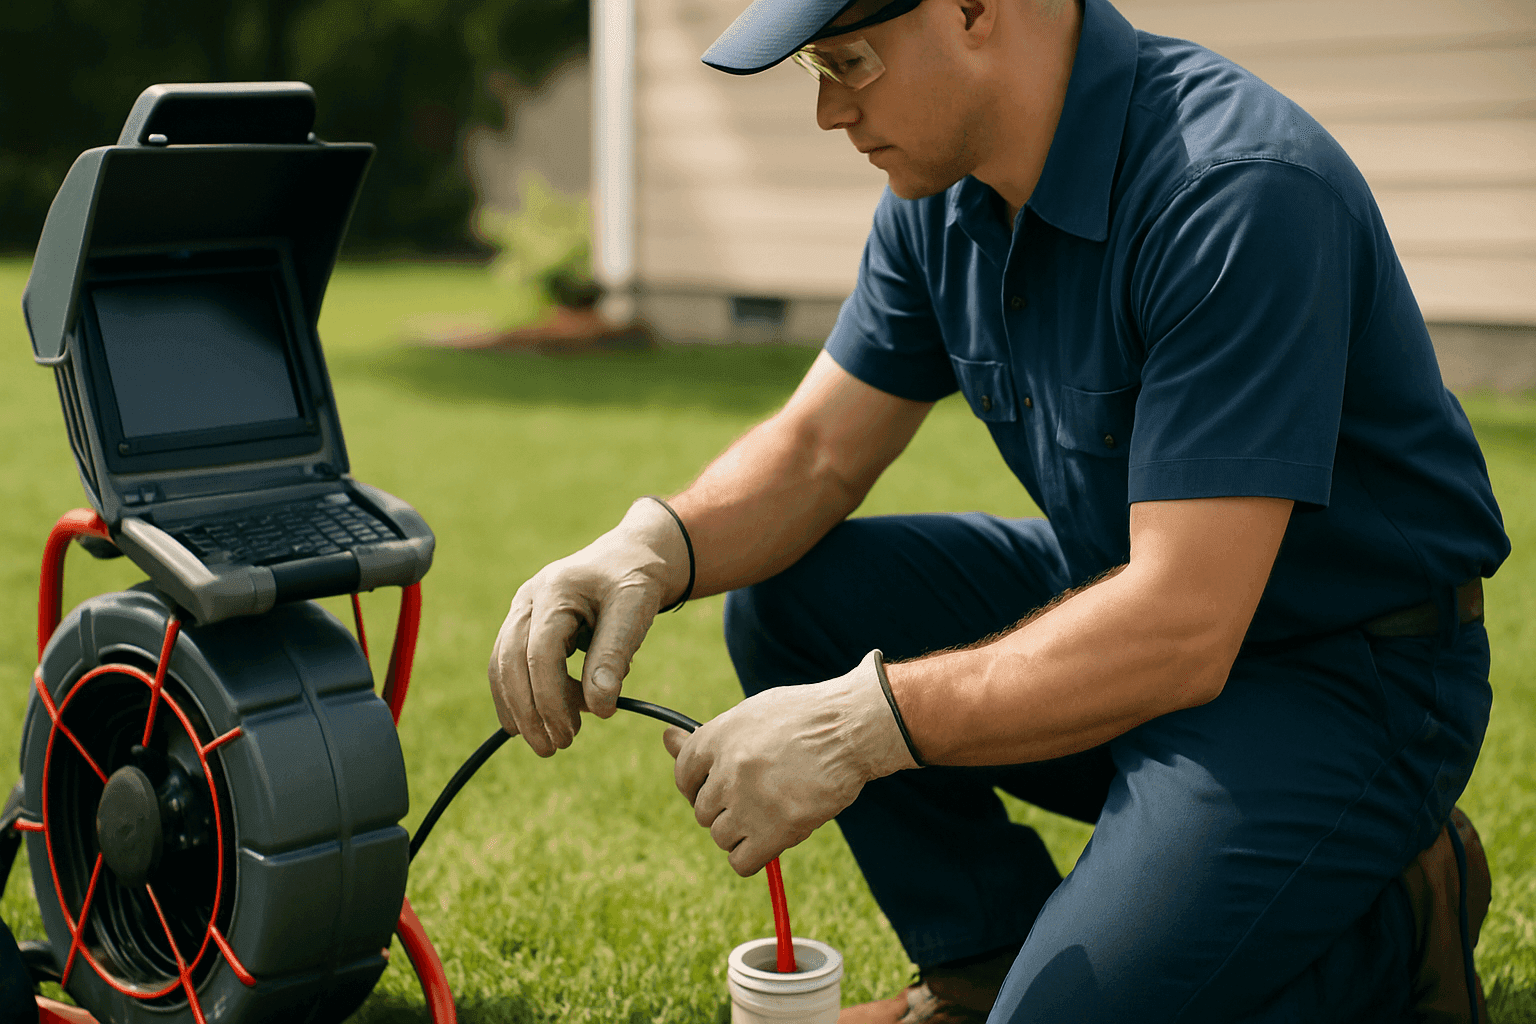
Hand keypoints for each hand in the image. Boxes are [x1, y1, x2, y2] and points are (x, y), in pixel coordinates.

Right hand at [489, 498, 688, 755]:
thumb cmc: (636, 580)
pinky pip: (508, 665)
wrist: (630, 556)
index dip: (550, 698)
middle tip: (555, 747)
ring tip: (553, 739)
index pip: (539, 653)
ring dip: (521, 708)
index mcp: (555, 590)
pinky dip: (520, 696)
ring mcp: (521, 611)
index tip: (571, 734)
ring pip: (502, 666)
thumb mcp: (634, 611)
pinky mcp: (523, 625)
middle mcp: (528, 599)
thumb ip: (614, 655)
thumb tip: (599, 710)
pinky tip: (540, 721)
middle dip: (529, 711)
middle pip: (510, 662)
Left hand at [664, 650, 919, 875]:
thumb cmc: (807, 718)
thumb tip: (665, 739)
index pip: (683, 774)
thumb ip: (710, 737)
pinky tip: (771, 840)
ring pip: (720, 836)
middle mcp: (725, 770)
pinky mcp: (775, 830)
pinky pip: (741, 862)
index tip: (719, 788)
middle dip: (726, 809)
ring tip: (772, 813)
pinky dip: (753, 857)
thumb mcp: (753, 715)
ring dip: (741, 832)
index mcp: (716, 736)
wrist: (852, 728)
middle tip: (759, 797)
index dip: (699, 785)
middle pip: (702, 810)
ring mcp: (748, 801)